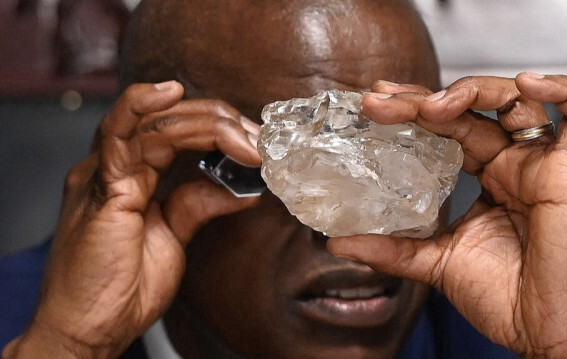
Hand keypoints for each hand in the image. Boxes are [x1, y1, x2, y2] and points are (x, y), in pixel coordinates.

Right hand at [3, 81, 260, 357]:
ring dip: (206, 123)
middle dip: (220, 124)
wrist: (88, 330)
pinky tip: (171, 93)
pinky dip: (143, 107)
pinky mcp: (101, 188)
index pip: (175, 132)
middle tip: (259, 140)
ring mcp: (104, 174)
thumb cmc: (118, 289)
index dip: (218, 130)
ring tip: (244, 135)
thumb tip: (239, 186)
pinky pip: (118, 134)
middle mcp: (113, 168)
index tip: (256, 143)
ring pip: (153, 122)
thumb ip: (198, 203)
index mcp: (128, 177)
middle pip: (168, 121)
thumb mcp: (172, 236)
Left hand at [328, 73, 566, 357]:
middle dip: (424, 99)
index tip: (375, 103)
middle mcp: (511, 165)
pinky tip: (528, 84)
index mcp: (486, 178)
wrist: (541, 336)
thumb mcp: (434, 262)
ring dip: (471, 92)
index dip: (415, 110)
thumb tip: (337, 243)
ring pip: (515, 103)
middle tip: (381, 100)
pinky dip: (561, 94)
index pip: (449, 128)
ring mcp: (539, 167)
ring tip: (431, 105)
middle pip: (471, 110)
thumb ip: (390, 249)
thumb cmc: (502, 299)